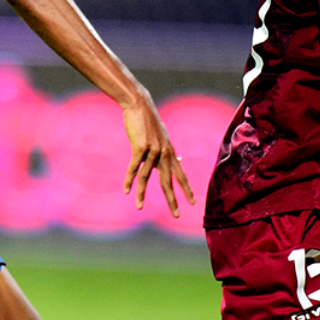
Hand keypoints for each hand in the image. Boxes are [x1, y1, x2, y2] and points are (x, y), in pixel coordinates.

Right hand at [121, 92, 194, 217]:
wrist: (139, 105)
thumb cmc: (148, 120)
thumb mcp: (162, 135)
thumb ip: (168, 149)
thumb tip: (178, 157)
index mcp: (169, 151)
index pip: (180, 174)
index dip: (186, 189)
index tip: (193, 202)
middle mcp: (164, 152)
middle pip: (168, 181)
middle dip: (172, 199)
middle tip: (177, 214)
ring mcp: (153, 150)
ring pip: (147, 177)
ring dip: (142, 193)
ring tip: (139, 207)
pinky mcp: (141, 147)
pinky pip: (134, 168)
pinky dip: (129, 179)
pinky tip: (126, 190)